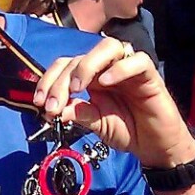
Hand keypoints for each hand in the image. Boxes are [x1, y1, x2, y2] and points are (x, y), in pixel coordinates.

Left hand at [33, 37, 194, 168]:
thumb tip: (53, 110)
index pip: (64, 66)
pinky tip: (105, 84)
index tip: (39, 102)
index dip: (49, 80)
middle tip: (53, 106)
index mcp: (90, 78)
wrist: (156, 146)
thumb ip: (78, 114)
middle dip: (61, 81)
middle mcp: (106, 69)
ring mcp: (128, 69)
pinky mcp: (150, 75)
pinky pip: (137, 61)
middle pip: (79, 58)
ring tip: (77, 89)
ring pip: (107, 47)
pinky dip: (119, 69)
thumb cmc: (126, 130)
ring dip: (86, 65)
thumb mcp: (95, 125)